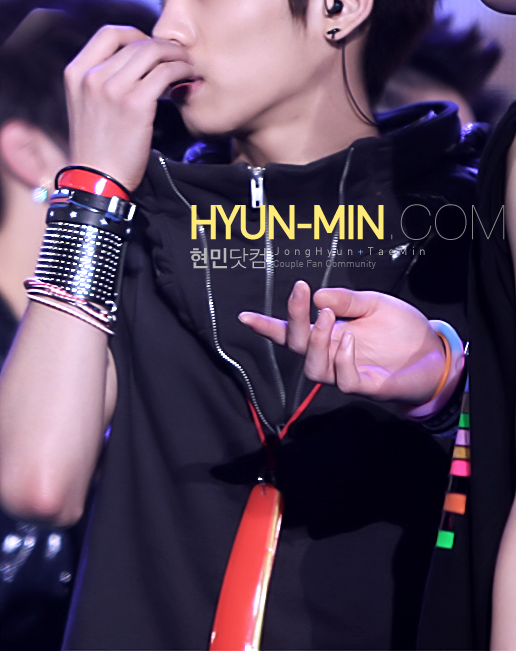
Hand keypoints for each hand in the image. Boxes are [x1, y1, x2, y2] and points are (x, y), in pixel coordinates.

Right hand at [63, 25, 192, 190]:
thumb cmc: (96, 144)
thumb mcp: (84, 103)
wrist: (96, 178)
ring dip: (176, 55)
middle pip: (136, 42)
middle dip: (162, 46)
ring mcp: (112, 89)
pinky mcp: (135, 103)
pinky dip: (181, 71)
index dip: (134, 34)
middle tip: (178, 56)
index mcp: (75, 73)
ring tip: (186, 66)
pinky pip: (166, 73)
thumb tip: (136, 57)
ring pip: (153, 52)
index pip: (108, 33)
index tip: (149, 47)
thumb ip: (100, 78)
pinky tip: (186, 79)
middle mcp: (91, 77)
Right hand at [238, 281, 452, 408]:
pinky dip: (341, 359)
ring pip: (313, 367)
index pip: (290, 332)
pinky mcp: (366, 385)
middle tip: (303, 293)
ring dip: (315, 341)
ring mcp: (346, 372)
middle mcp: (331, 355)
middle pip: (296, 345)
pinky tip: (349, 340)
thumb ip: (347, 300)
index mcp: (328, 334)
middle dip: (293, 320)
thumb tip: (318, 297)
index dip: (266, 326)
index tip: (244, 316)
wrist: (435, 353)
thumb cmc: (402, 330)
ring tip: (328, 318)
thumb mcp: (374, 304)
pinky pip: (343, 380)